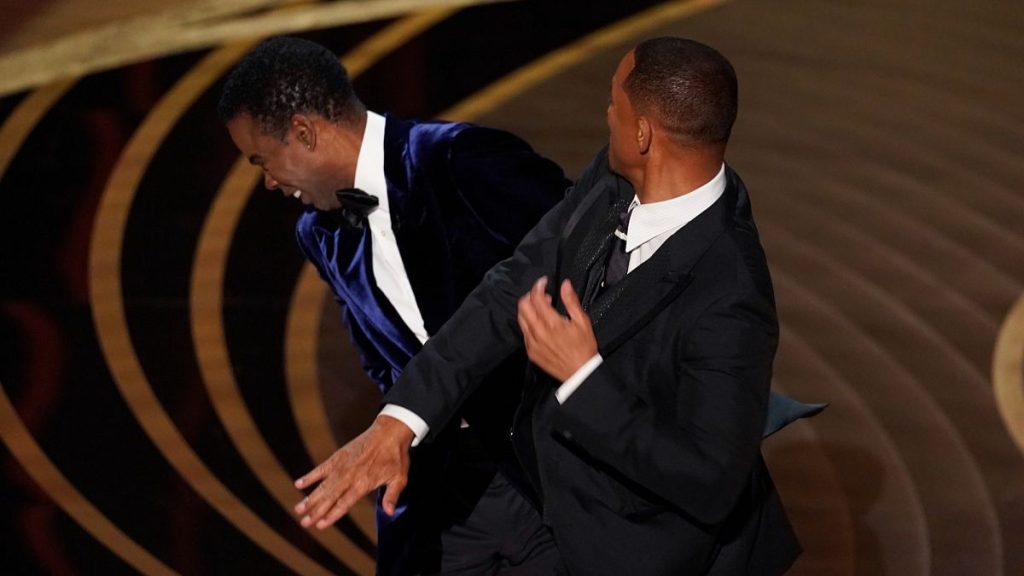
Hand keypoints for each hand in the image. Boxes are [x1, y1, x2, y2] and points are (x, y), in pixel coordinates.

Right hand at [293, 415, 412, 528]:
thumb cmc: (396, 456)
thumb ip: (392, 496)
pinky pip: (321, 468)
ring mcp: (342, 465)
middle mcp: (350, 476)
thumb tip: (389, 513)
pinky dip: (310, 476)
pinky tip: (299, 484)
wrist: (390, 431)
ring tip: (298, 509)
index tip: (320, 525)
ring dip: (310, 498)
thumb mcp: (399, 478)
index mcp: (364, 483)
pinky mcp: (338, 456)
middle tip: (303, 523)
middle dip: (316, 511)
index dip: (332, 515)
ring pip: (323, 485)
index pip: (345, 503)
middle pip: (330, 497)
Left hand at [517, 277, 597, 380]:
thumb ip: (571, 301)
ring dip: (528, 308)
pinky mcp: (531, 351)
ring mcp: (532, 342)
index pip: (536, 297)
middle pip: (523, 305)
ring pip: (520, 318)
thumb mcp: (582, 321)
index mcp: (552, 323)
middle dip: (530, 295)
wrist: (580, 372)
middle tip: (541, 294)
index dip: (539, 286)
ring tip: (540, 308)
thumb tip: (565, 285)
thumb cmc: (584, 348)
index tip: (544, 283)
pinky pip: (523, 332)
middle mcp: (539, 332)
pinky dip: (528, 323)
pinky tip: (539, 324)